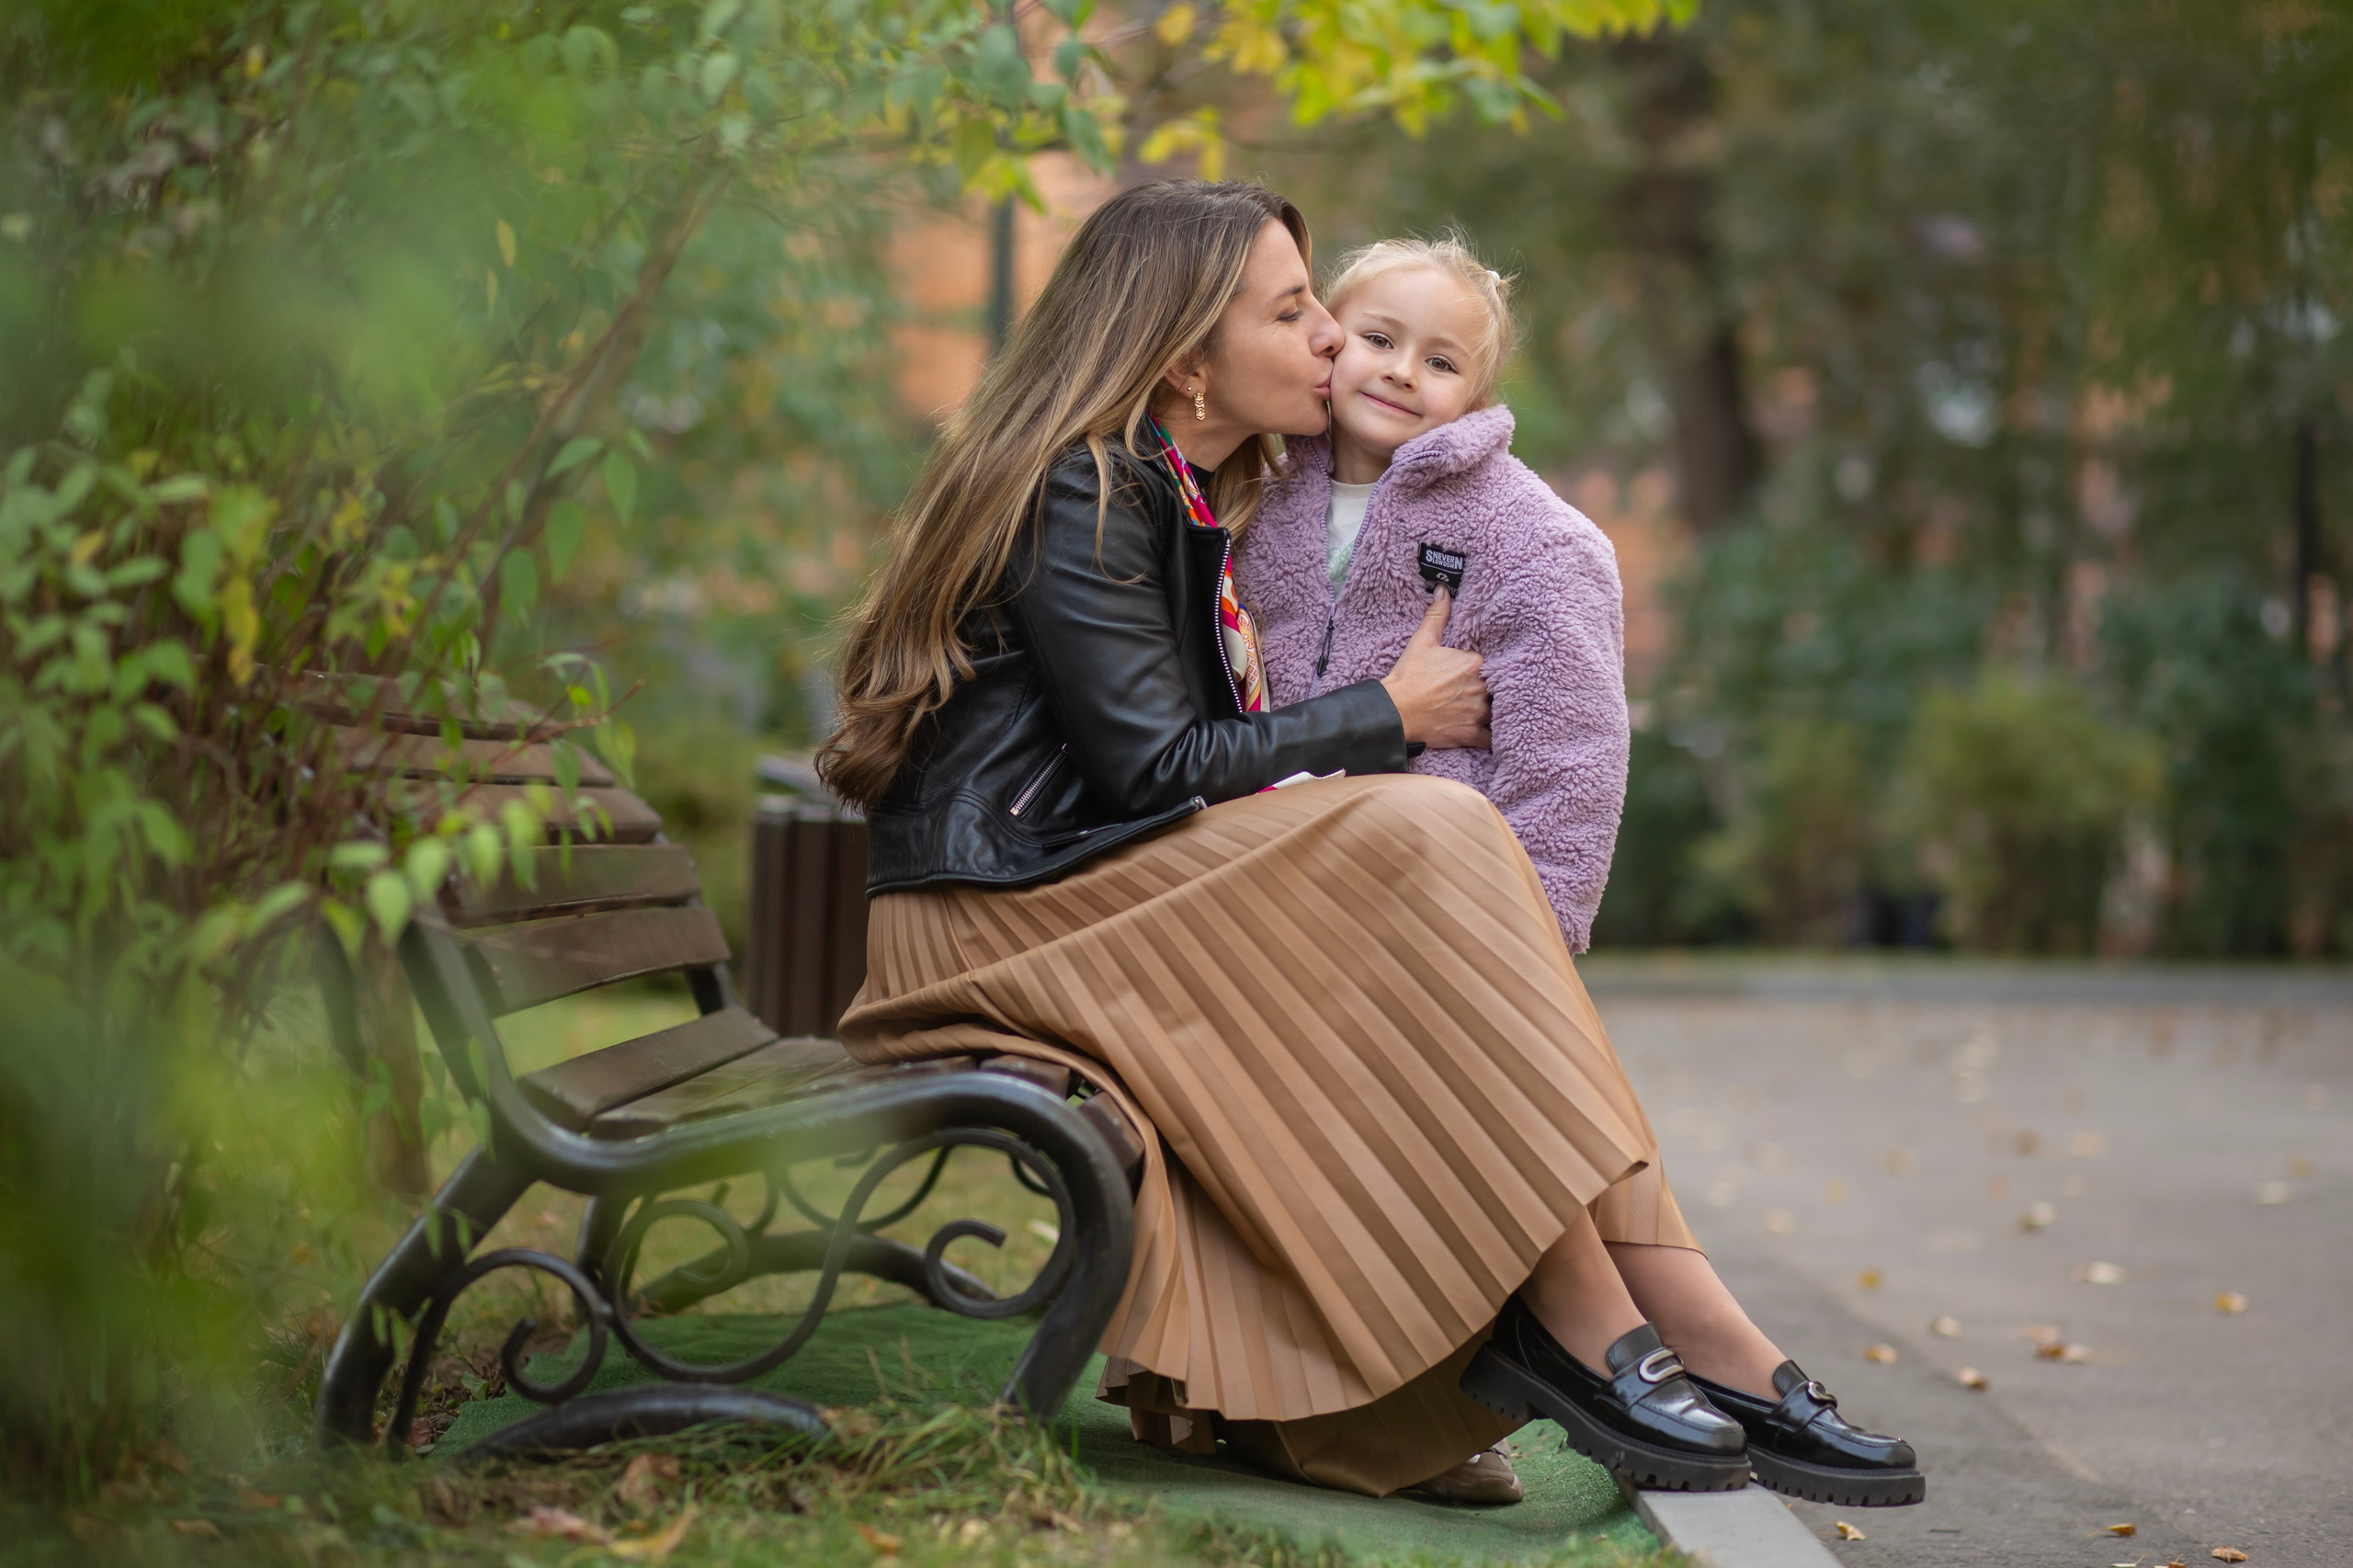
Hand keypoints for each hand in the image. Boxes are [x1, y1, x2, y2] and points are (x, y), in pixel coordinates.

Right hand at [1379, 588, 1490, 749]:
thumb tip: (1443, 591)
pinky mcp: (1470, 734)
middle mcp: (1481, 688)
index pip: (1491, 664)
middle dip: (1491, 689)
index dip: (1486, 668)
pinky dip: (1494, 737)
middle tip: (1483, 691)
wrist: (1395, 710)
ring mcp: (1477, 712)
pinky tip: (1496, 735)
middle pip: (1497, 687)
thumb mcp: (1422, 641)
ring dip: (1496, 711)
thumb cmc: (1408, 675)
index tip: (1480, 672)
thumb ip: (1437, 616)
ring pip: (1498, 712)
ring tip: (1492, 711)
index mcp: (1474, 663)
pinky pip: (1492, 738)